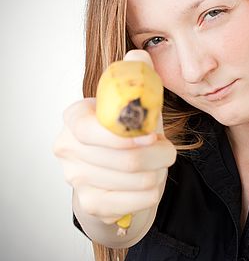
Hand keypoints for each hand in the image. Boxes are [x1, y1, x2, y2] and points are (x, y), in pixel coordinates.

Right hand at [52, 54, 175, 224]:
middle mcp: (67, 149)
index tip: (154, 134)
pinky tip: (148, 184)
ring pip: (138, 180)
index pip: (92, 130)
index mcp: (74, 119)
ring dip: (158, 173)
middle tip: (168, 151)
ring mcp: (76, 179)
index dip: (128, 136)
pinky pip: (140, 200)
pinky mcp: (92, 205)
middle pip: (125, 160)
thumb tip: (138, 56)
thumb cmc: (126, 137)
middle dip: (159, 156)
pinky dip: (153, 192)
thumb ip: (138, 79)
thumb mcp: (135, 106)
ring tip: (156, 166)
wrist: (116, 179)